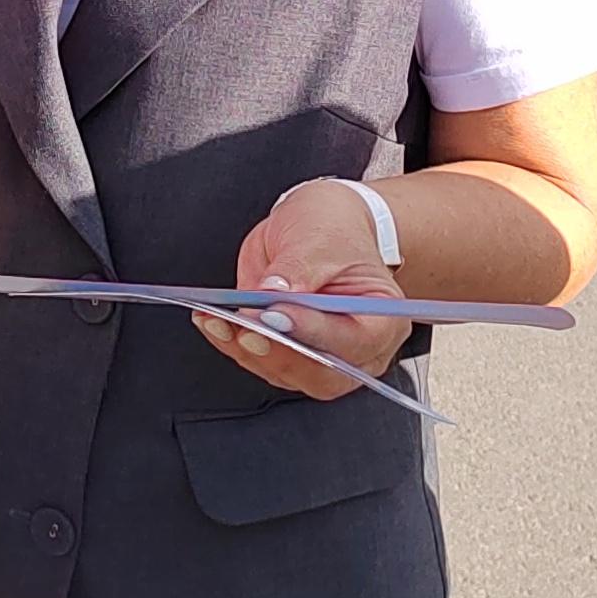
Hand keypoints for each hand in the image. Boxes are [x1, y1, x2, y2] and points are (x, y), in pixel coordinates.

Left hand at [195, 180, 408, 400]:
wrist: (320, 225)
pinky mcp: (289, 353)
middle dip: (278, 352)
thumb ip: (299, 267)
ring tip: (219, 321)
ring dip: (248, 350)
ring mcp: (321, 355)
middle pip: (320, 372)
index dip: (312, 331)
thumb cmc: (334, 228)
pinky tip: (214, 324)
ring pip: (285, 372)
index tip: (276, 313)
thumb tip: (272, 294)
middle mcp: (356, 349)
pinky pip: (261, 360)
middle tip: (245, 326)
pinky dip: (234, 344)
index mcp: (382, 320)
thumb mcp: (321, 235)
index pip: (353, 340)